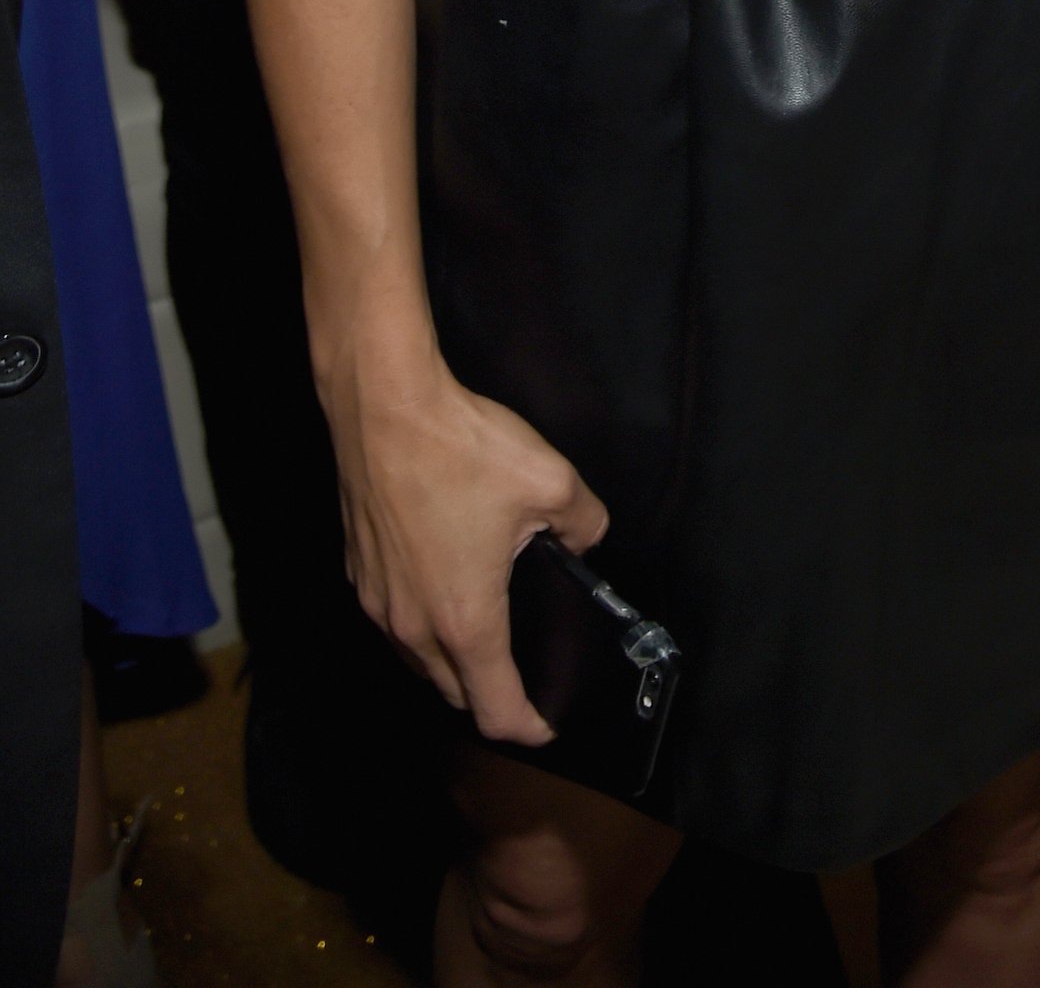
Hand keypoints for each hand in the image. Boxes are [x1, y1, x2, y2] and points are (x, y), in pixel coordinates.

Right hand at [323, 335, 607, 744]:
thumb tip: (587, 539)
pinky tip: (442, 585)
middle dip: (489, 697)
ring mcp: (378, 602)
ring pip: (417, 660)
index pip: (494, 710)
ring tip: (485, 636)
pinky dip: (420, 624)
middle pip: (453, 693)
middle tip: (522, 675)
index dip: (526, 727)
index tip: (546, 724)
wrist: (384, 406)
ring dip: (451, 663)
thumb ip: (584, 524)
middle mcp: (413, 626)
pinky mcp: (358, 572)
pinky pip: (393, 621)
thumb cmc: (462, 448)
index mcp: (465, 620)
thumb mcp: (551, 482)